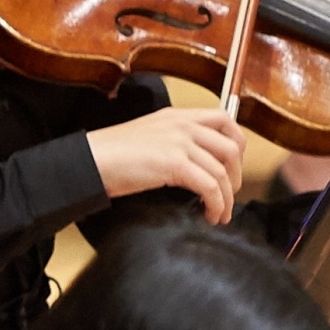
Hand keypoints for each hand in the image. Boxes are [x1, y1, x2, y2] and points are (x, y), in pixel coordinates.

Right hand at [85, 107, 244, 223]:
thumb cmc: (112, 154)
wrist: (91, 160)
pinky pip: (210, 187)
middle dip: (237, 176)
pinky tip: (208, 214)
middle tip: (229, 194)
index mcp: (176, 115)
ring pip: (223, 171)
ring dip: (227, 198)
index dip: (237, 144)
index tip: (233, 166)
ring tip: (219, 213)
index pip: (224, 119)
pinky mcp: (174, 163)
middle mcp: (182, 124)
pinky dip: (215, 204)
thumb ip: (174, 140)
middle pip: (231, 147)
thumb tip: (198, 165)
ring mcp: (179, 142)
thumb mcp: (149, 135)